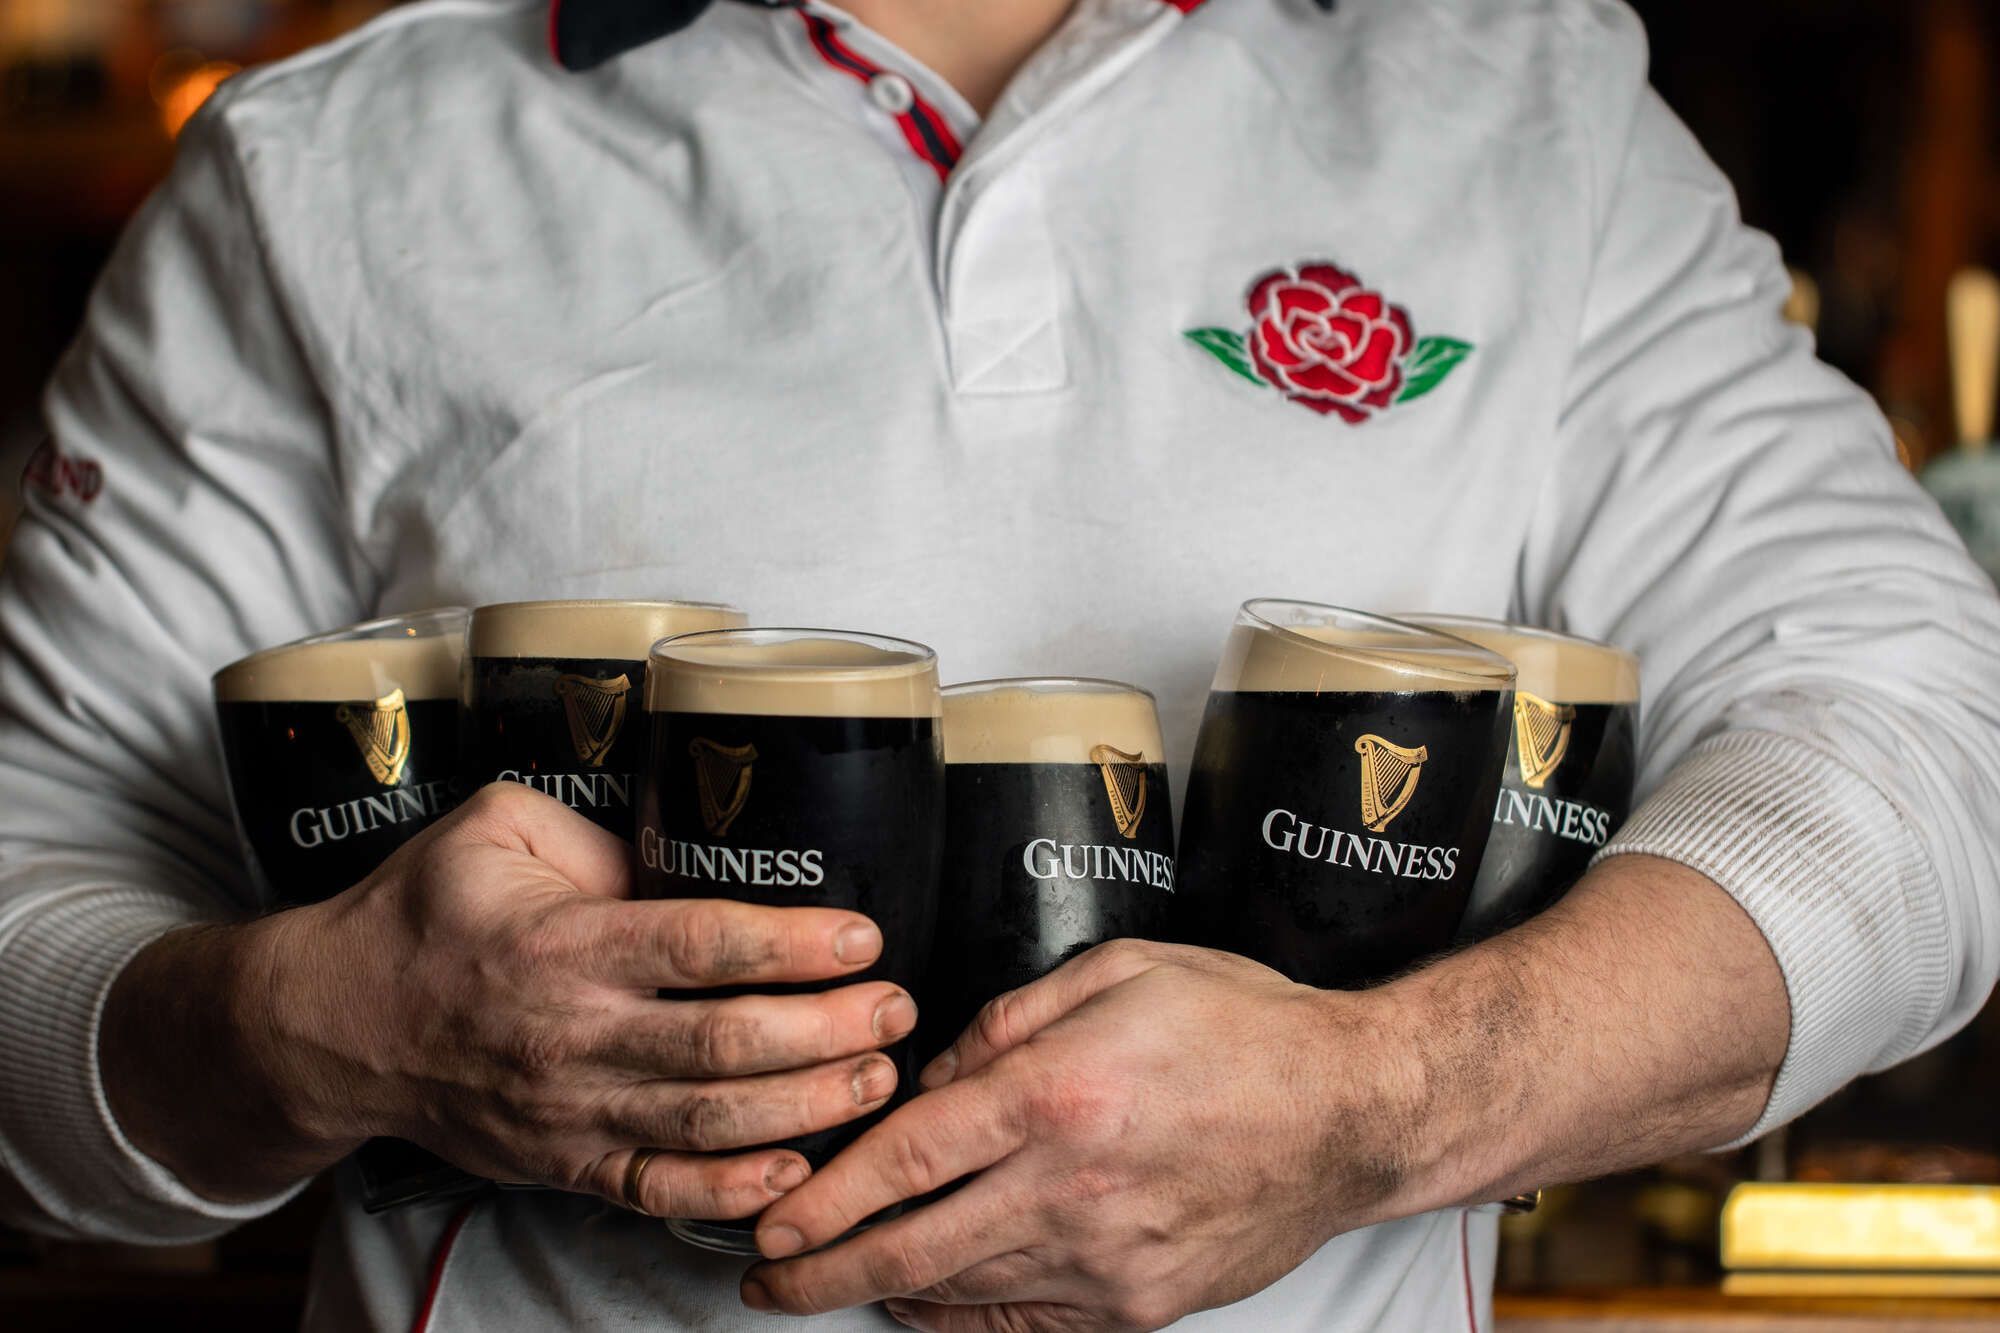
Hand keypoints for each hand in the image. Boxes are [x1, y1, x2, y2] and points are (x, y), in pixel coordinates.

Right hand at [103, 782, 913, 1212]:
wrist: (332, 1028)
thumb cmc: (423, 914)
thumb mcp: (497, 829)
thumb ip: (599, 835)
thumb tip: (688, 857)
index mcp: (562, 943)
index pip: (699, 945)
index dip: (792, 945)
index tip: (863, 935)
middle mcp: (571, 1035)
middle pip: (725, 1044)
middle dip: (828, 1031)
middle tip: (896, 1010)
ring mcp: (569, 1111)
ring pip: (708, 1125)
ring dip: (806, 1107)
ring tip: (879, 1079)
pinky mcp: (564, 1164)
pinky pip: (658, 1192)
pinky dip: (730, 1192)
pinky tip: (796, 1172)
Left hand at [740, 939, 1426, 1330]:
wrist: (1354, 1114)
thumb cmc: (1243, 1028)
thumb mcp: (1120, 973)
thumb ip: (1008, 1022)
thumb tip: (934, 1077)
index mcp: (1059, 1095)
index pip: (907, 1156)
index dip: (827, 1196)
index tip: (773, 1219)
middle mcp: (1074, 1190)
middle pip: (914, 1247)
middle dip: (824, 1270)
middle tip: (765, 1279)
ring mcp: (1109, 1262)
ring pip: (963, 1292)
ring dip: (885, 1289)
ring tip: (835, 1279)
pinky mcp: (1143, 1306)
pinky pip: (1026, 1325)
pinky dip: (963, 1319)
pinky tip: (925, 1302)